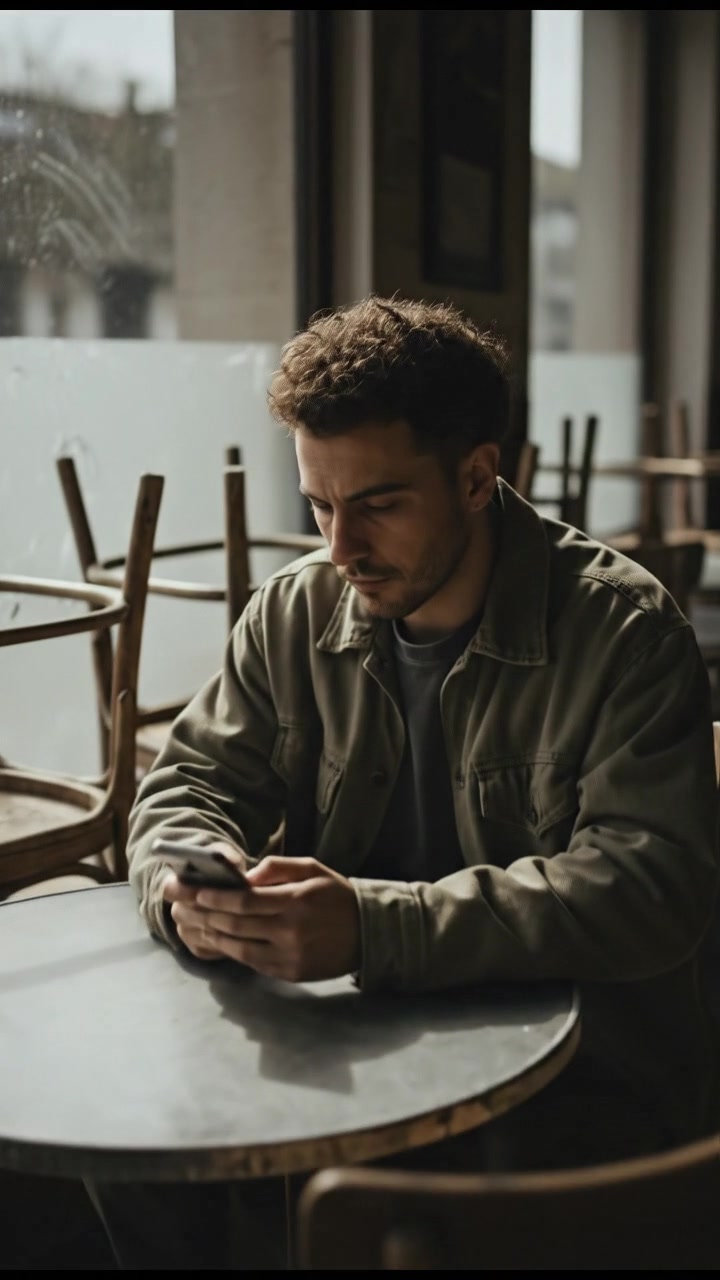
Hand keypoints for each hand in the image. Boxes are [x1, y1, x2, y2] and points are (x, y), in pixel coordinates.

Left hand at [166, 854, 360, 980]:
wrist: (368, 933)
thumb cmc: (336, 895)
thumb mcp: (312, 869)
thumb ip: (277, 868)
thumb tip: (245, 876)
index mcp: (295, 901)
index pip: (244, 901)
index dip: (213, 897)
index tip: (191, 891)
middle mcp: (290, 931)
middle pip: (235, 924)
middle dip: (202, 913)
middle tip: (177, 904)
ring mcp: (289, 956)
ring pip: (238, 947)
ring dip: (210, 935)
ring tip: (189, 923)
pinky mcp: (290, 973)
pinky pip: (252, 962)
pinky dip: (230, 951)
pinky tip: (216, 940)